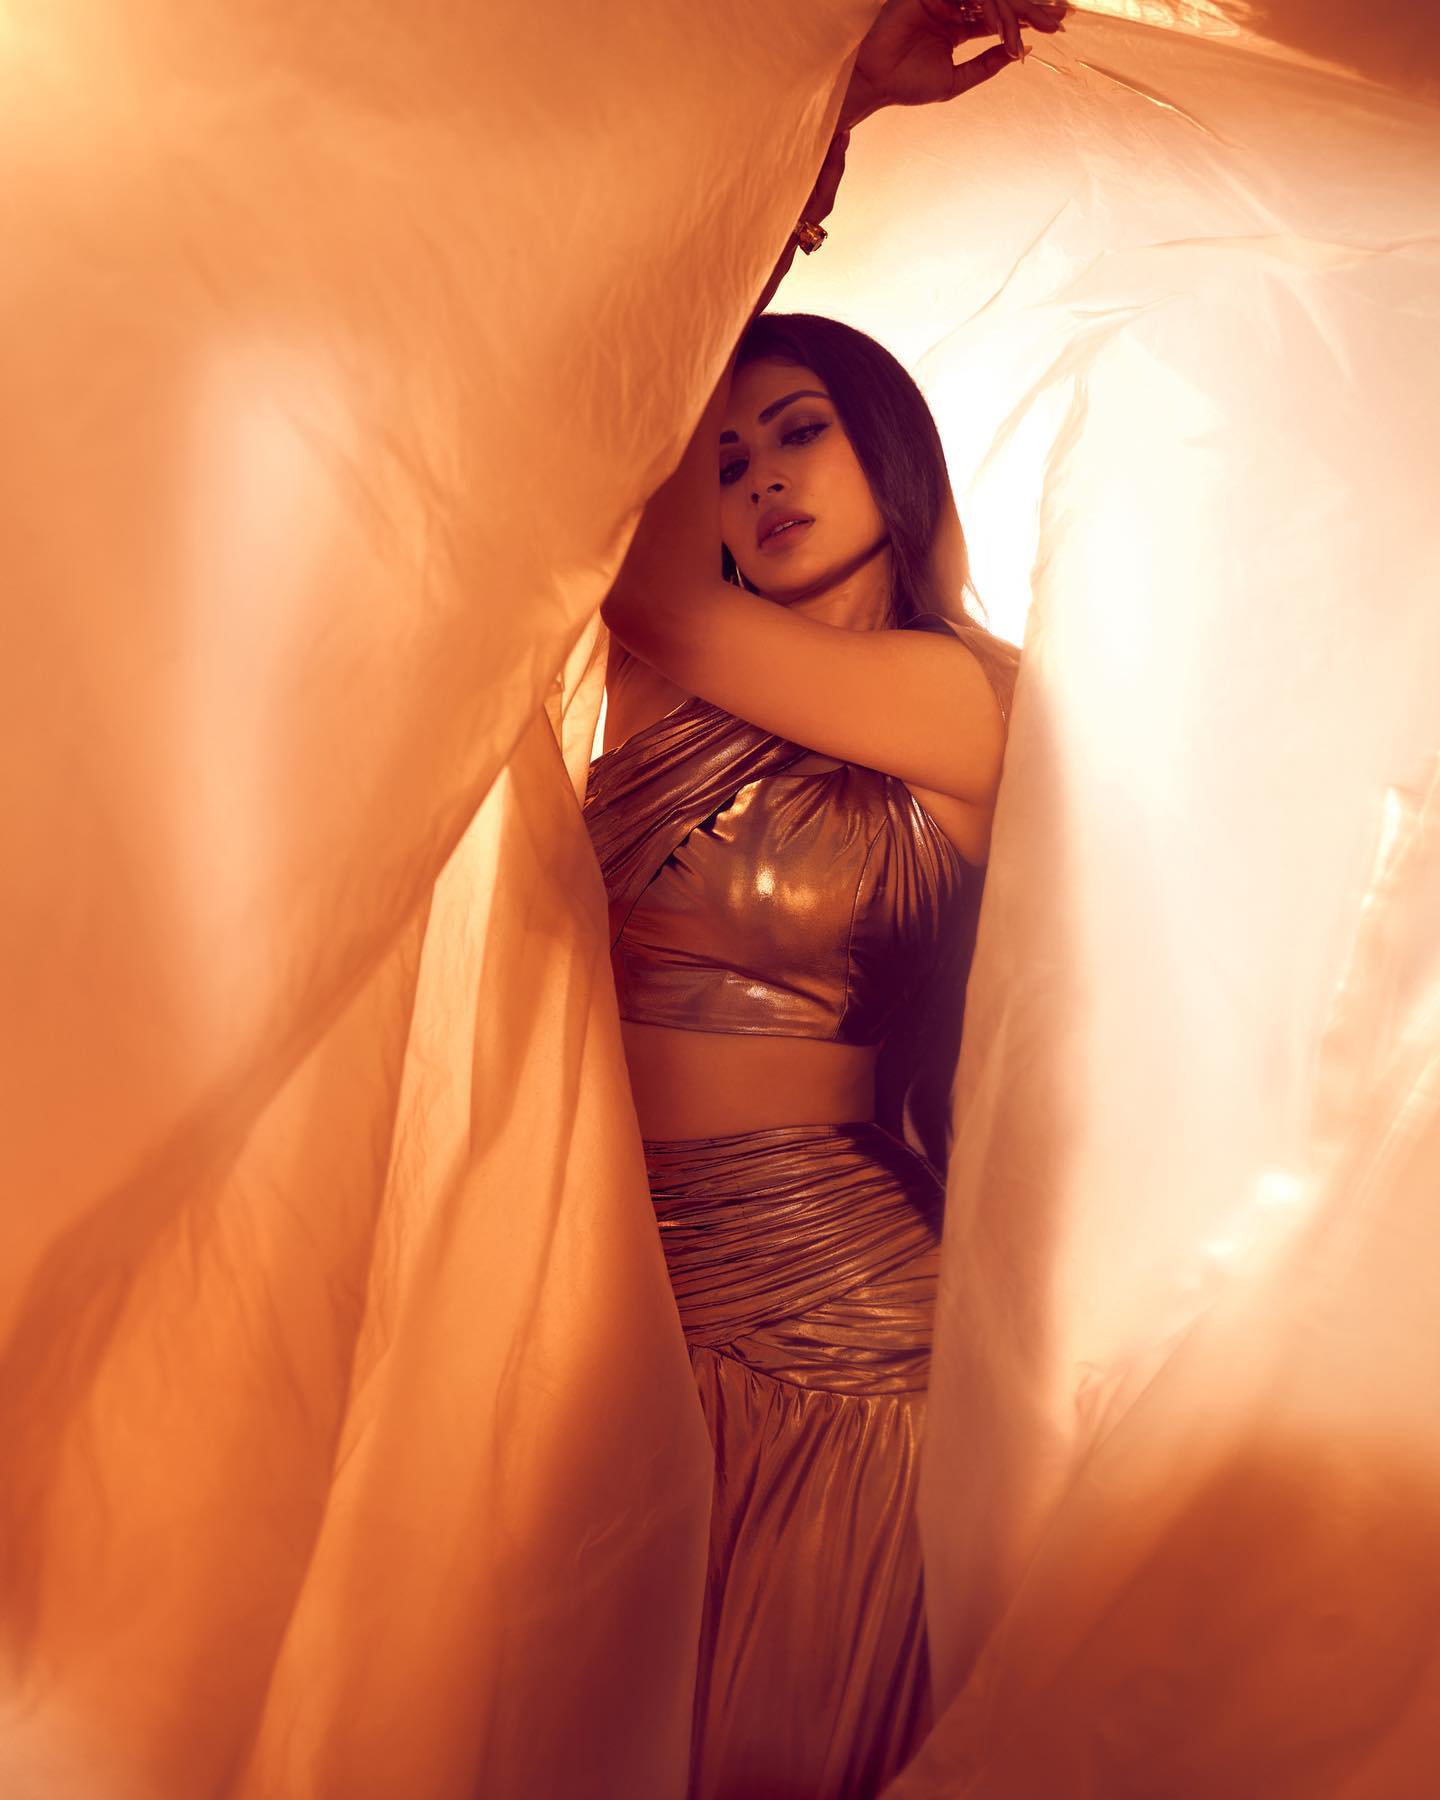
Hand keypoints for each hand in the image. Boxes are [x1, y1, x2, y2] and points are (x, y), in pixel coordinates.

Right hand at [841, 0, 1067, 129]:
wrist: (876, 83)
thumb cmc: (907, 86)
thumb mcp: (955, 81)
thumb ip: (984, 66)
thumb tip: (1015, 53)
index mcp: (956, 28)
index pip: (995, 18)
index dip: (1022, 21)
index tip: (1051, 26)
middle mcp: (951, 10)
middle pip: (996, 3)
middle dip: (1027, 9)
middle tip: (1057, 16)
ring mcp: (941, 0)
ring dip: (1011, 8)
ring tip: (1037, 19)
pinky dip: (987, 7)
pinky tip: (1002, 21)